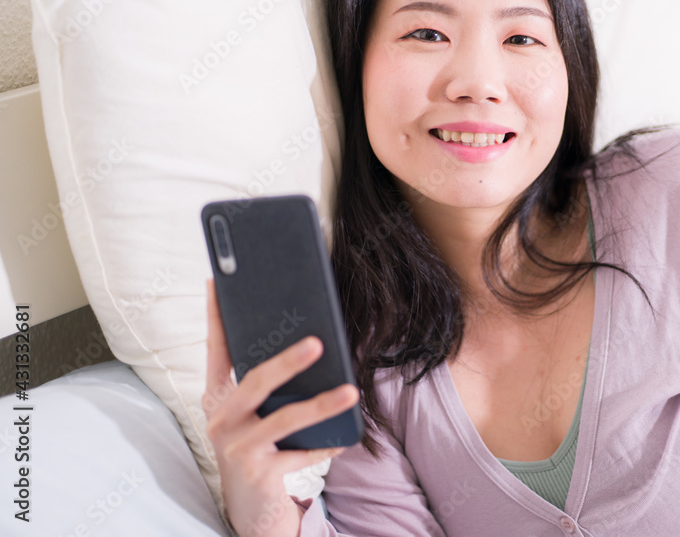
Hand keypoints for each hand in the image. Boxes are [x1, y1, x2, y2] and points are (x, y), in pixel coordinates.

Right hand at [202, 278, 359, 536]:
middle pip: (254, 381)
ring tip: (350, 392)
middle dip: (287, 361)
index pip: (215, 351)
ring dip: (321, 405)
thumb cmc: (260, 451)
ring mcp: (236, 449)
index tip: (217, 281)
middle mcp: (220, 421)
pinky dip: (325, 447)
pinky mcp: (257, 475)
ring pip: (283, 419)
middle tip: (318, 342)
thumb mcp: (257, 417)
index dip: (215, 317)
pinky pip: (300, 455)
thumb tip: (311, 345)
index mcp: (218, 399)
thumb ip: (269, 388)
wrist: (251, 513)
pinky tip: (344, 439)